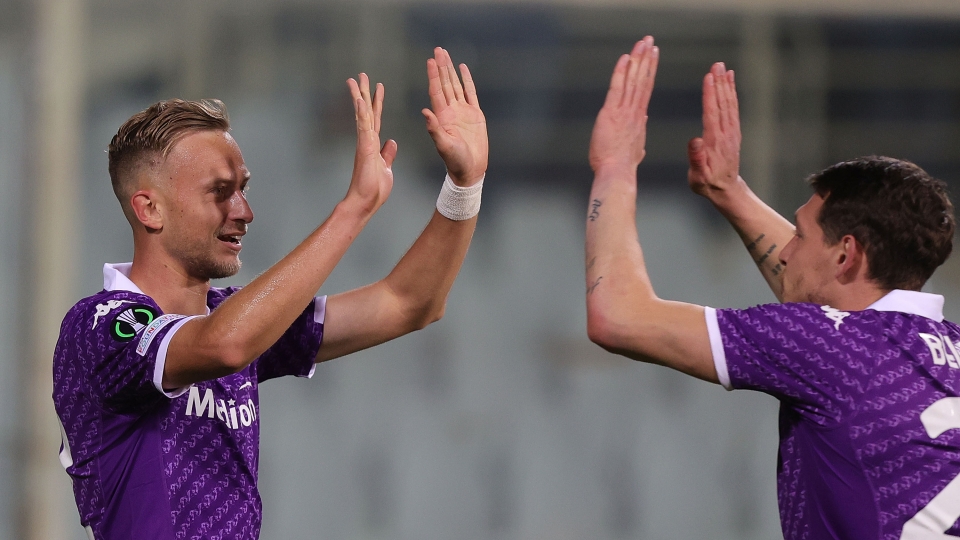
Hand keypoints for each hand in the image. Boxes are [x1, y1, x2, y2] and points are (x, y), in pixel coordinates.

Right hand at [345, 73, 397, 213]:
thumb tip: (391, 142)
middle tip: (361, 75)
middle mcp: (367, 139)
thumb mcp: (386, 168)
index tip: (377, 87)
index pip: (376, 118)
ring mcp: (364, 142)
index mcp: (373, 143)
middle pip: (366, 111)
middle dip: (364, 92)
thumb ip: (387, 154)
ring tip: (356, 79)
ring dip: (359, 96)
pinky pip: (363, 127)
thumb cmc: (374, 189)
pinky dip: (361, 113)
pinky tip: (359, 100)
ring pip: (362, 114)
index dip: (377, 102)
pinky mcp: (364, 147)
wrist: (367, 201)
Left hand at [422, 48, 487, 186]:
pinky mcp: (475, 115)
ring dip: (451, 70)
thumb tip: (425, 112)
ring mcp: (463, 111)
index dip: (433, 75)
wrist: (470, 170)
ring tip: (446, 54)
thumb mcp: (443, 146)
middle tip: (438, 50)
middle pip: (445, 84)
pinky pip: (471, 93)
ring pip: (456, 85)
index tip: (430, 61)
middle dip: (441, 67)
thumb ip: (434, 129)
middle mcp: (451, 111)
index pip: (436, 91)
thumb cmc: (455, 161)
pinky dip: (467, 80)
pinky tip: (463, 69)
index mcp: (442, 116)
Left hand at [589, 36, 658, 173]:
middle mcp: (635, 111)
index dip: (649, 71)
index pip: (645, 89)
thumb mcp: (636, 148)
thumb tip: (643, 120)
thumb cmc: (622, 166)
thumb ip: (639, 132)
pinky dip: (621, 72)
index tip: (653, 57)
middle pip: (643, 79)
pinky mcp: (612, 113)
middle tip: (650, 41)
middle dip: (646, 59)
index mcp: (639, 119)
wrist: (617, 172)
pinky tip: (625, 58)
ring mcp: (625, 111)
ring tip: (643, 43)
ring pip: (633, 80)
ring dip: (638, 59)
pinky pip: (617, 88)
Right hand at [687, 62, 741, 200]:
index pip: (712, 113)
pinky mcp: (733, 132)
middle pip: (722, 104)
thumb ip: (696, 158)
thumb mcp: (697, 176)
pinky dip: (731, 93)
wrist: (725, 189)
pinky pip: (733, 108)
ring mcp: (731, 132)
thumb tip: (694, 140)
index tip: (708, 77)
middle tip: (717, 65)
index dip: (710, 94)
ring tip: (723, 68)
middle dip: (719, 83)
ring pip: (729, 104)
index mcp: (714, 142)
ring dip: (726, 85)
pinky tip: (729, 82)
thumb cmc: (706, 183)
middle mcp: (725, 134)